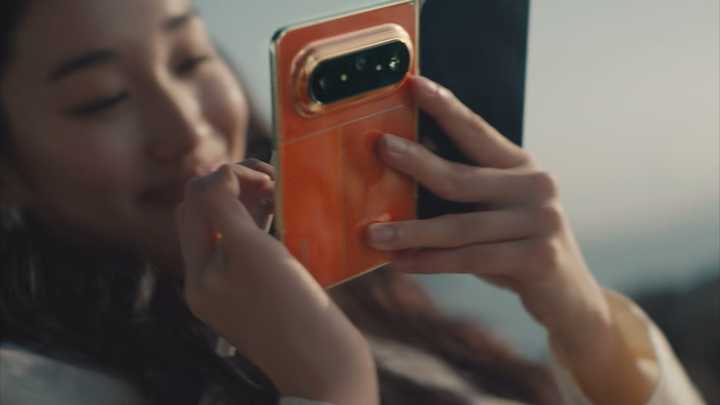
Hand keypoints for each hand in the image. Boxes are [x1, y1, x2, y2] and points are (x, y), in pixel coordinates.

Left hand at [176, 161, 377, 404]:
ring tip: (280, 195)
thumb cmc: (290, 309)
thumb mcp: (251, 251)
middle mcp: (209, 283)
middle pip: (208, 216)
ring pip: (231, 230)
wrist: (327, 369)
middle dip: (236, 188)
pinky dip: (265, 227)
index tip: (265, 177)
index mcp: (197, 275)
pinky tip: (288, 220)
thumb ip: (225, 208)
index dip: (226, 178)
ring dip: (251, 205)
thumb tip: (214, 175)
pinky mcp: (261, 297)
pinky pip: (251, 250)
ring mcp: (235, 291)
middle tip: (273, 182)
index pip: (194, 204)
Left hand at [367, 76, 611, 359]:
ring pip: (459, 227)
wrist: (568, 294)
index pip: (477, 130)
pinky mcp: (538, 257)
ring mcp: (540, 221)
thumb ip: (463, 190)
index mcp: (521, 166)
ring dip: (411, 232)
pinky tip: (400, 263)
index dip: (445, 106)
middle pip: (461, 176)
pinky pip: (470, 259)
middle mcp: (535, 186)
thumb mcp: (493, 210)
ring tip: (373, 234)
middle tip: (380, 148)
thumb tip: (399, 167)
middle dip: (416, 163)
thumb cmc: (515, 245)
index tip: (412, 84)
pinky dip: (430, 263)